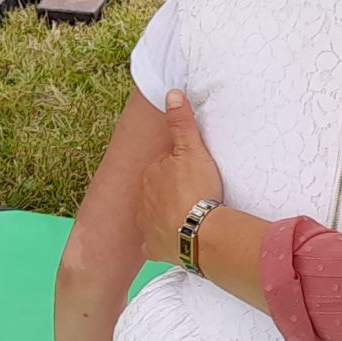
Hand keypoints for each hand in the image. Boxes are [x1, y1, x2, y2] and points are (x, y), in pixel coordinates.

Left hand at [137, 92, 226, 264]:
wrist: (198, 232)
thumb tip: (171, 92)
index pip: (162, 167)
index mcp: (150, 174)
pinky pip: (154, 244)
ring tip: (188, 218)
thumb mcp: (192, 150)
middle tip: (192, 195)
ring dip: (165, 216)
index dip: (177, 169)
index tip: (192, 174)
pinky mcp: (153, 247)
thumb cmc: (196, 190)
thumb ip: (181, 122)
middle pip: (156, 192)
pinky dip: (161, 243)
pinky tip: (174, 240)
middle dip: (168, 192)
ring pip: (153, 216)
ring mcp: (146, 225)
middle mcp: (143, 199)